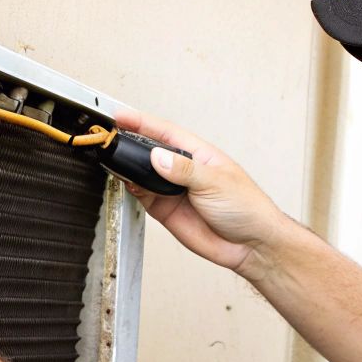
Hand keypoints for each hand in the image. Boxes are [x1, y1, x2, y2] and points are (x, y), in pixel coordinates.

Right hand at [113, 108, 287, 276]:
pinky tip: (129, 184)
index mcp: (198, 154)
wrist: (250, 245)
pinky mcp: (165, 210)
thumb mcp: (215, 183)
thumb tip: (157, 157)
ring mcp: (173, 190)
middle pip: (149, 151)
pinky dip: (133, 189)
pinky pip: (143, 195)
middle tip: (111, 139)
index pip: (165, 132)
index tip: (121, 116)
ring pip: (143, 174)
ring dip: (129, 168)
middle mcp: (183, 170)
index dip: (142, 122)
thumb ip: (184, 170)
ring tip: (115, 161)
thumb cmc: (246, 208)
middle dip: (129, 144)